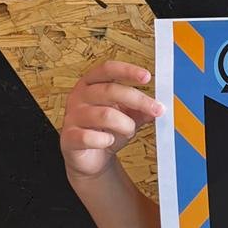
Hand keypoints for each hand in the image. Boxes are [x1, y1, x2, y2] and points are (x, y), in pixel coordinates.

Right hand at [59, 59, 164, 179]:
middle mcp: (79, 96)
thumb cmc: (106, 131)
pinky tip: (108, 141)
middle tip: (157, 109)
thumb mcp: (127, 116)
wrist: (91, 158)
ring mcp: (72, 116)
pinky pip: (89, 137)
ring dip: (125, 125)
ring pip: (105, 115)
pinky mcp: (69, 137)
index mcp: (91, 84)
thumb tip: (158, 106)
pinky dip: (105, 140)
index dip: (127, 71)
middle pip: (110, 91)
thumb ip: (141, 110)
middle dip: (138, 100)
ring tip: (129, 131)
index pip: (107, 69)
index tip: (147, 77)